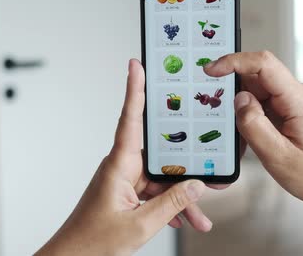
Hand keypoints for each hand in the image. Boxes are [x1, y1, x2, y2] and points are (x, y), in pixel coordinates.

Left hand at [36, 59, 210, 255]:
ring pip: (161, 178)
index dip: (134, 89)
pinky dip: (169, 205)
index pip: (130, 118)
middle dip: (185, 168)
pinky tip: (186, 219)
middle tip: (209, 167)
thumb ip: (172, 203)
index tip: (137, 65)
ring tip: (201, 216)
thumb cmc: (93, 242)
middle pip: (160, 156)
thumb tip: (197, 186)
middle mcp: (122, 167)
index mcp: (119, 165)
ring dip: (180, 197)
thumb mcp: (141, 224)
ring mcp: (124, 180)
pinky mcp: (126, 193)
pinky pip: (154, 192)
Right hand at [205, 51, 302, 243]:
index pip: (263, 64)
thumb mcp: (276, 155)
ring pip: (255, 92)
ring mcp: (294, 101)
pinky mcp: (290, 109)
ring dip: (241, 111)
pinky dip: (249, 118)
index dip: (233, 62)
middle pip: (255, 77)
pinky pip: (261, 104)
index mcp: (299, 100)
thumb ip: (253, 124)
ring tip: (242, 138)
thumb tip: (238, 98)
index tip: (210, 70)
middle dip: (233, 93)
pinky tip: (250, 139)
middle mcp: (298, 94)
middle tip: (219, 116)